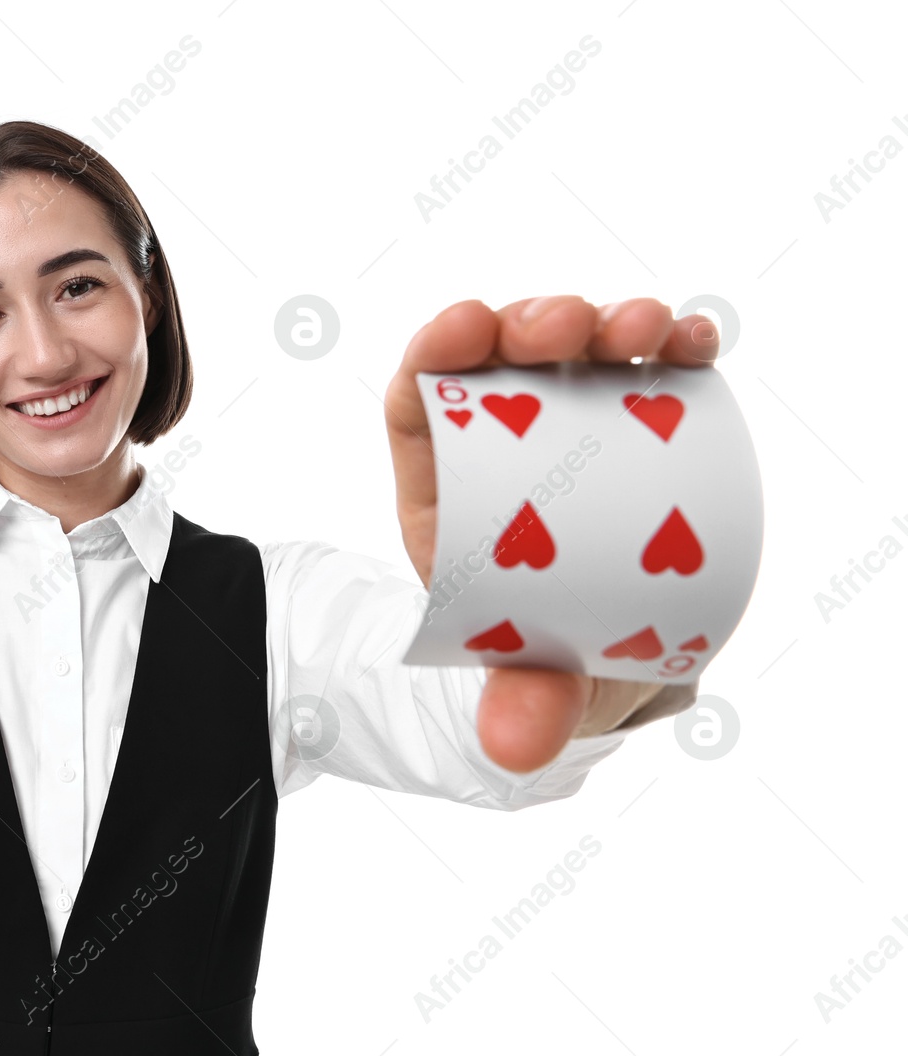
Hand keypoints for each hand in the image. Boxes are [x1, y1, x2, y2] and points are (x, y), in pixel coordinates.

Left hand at [383, 296, 718, 771]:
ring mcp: (576, 430)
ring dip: (610, 324)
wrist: (612, 665)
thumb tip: (515, 749)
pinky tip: (695, 341)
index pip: (423, 400)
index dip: (436, 351)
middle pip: (504, 359)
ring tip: (647, 330)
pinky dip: (675, 350)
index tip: (469, 325)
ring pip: (581, 354)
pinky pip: (655, 376)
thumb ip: (521, 708)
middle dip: (534, 324)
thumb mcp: (531, 685)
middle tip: (575, 327)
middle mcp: (508, 448)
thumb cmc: (547, 663)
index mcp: (451, 493)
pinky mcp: (642, 429)